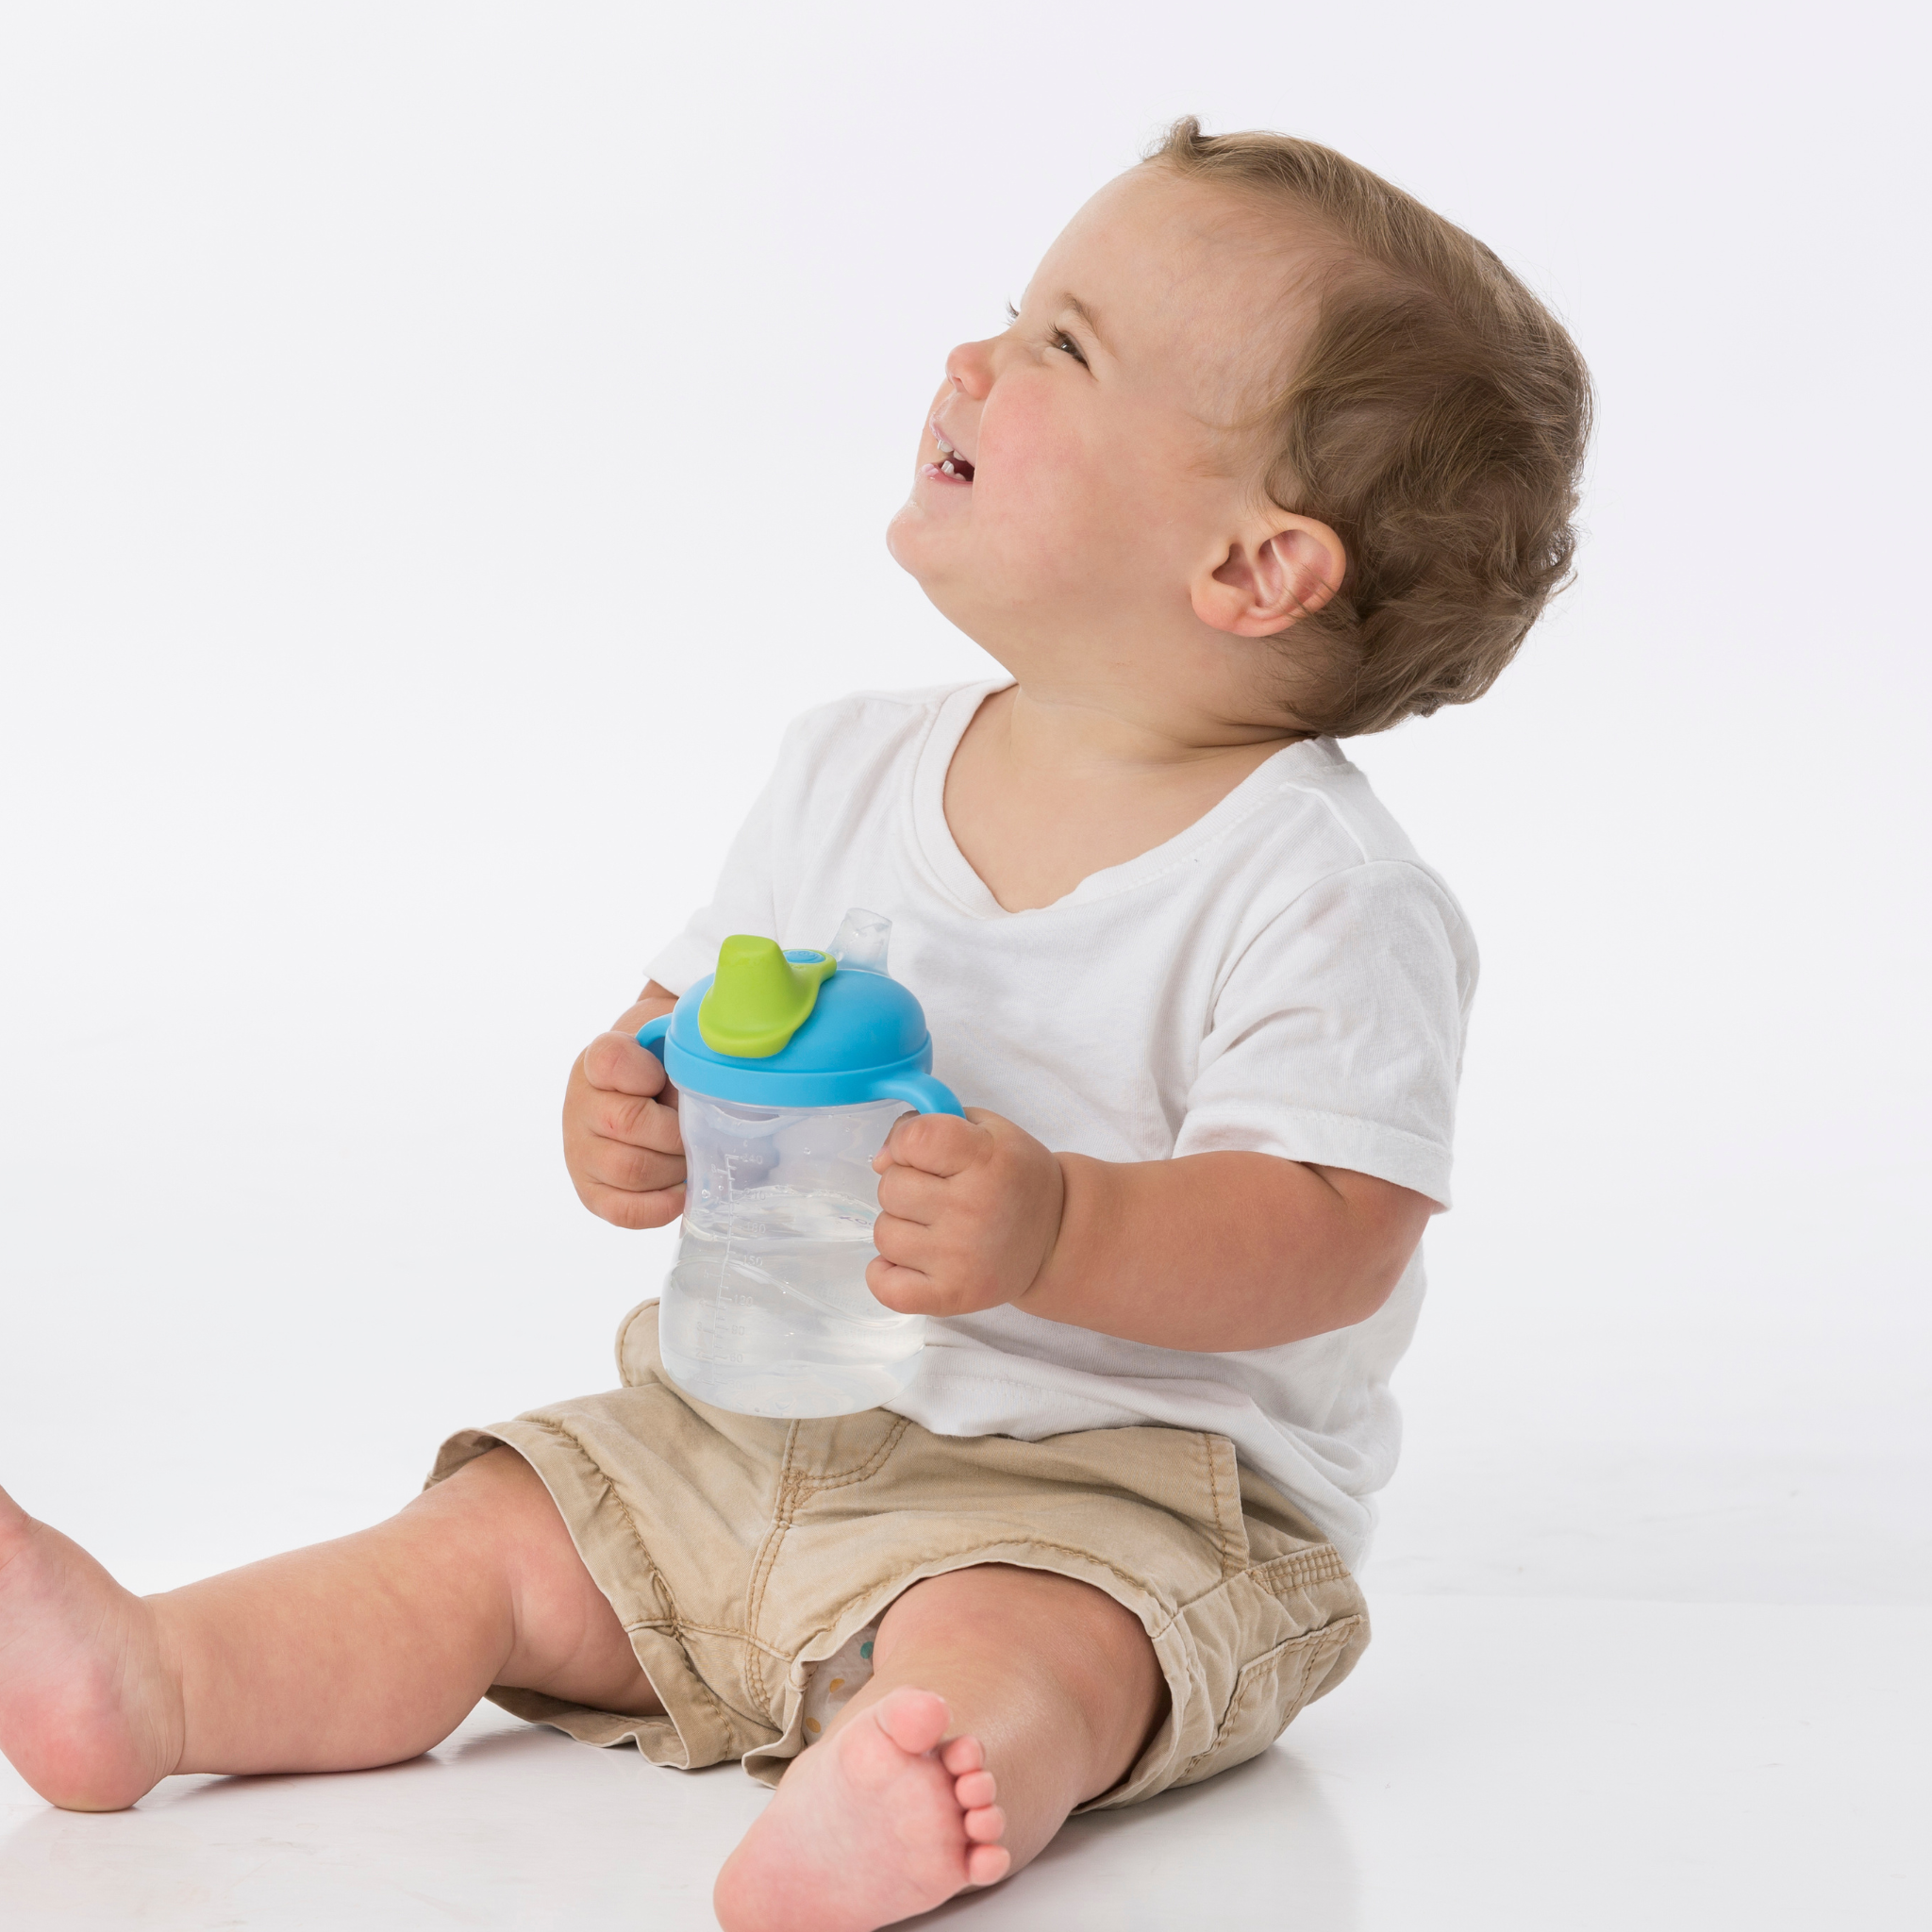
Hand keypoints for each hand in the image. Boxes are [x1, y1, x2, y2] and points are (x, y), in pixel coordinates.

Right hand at [562, 987, 684, 1228]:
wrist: (642, 1092)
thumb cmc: (666, 1068)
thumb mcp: (674, 1047)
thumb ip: (691, 1054)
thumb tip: (725, 1086)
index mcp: (597, 1061)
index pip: (611, 1061)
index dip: (646, 1073)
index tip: (663, 1076)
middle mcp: (580, 1105)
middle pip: (627, 1123)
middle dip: (676, 1132)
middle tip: (698, 1129)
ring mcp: (580, 1151)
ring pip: (629, 1169)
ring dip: (674, 1167)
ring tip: (691, 1157)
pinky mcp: (591, 1191)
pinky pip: (623, 1210)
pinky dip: (661, 1206)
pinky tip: (683, 1191)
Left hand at [866, 1108, 1064, 1317]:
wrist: (1057, 1236)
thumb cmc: (1015, 1178)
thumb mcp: (988, 1131)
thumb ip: (931, 1124)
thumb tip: (881, 1159)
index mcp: (986, 1159)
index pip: (915, 1140)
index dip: (906, 1142)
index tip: (921, 1152)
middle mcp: (973, 1209)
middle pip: (891, 1188)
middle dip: (906, 1185)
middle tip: (938, 1192)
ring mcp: (960, 1258)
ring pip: (884, 1233)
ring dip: (901, 1227)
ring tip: (935, 1226)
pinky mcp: (952, 1296)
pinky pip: (886, 1287)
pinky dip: (887, 1274)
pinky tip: (913, 1260)